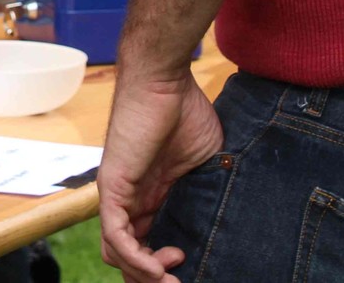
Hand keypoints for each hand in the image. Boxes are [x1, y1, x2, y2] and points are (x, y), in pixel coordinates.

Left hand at [98, 70, 222, 281]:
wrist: (165, 80)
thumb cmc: (185, 112)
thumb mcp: (203, 163)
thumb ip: (206, 191)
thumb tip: (230, 217)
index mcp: (151, 197)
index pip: (146, 245)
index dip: (165, 264)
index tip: (192, 266)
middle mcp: (130, 200)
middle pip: (128, 257)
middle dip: (153, 278)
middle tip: (181, 282)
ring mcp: (118, 195)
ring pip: (118, 253)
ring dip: (145, 274)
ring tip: (173, 278)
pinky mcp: (113, 187)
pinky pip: (115, 235)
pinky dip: (135, 258)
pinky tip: (159, 267)